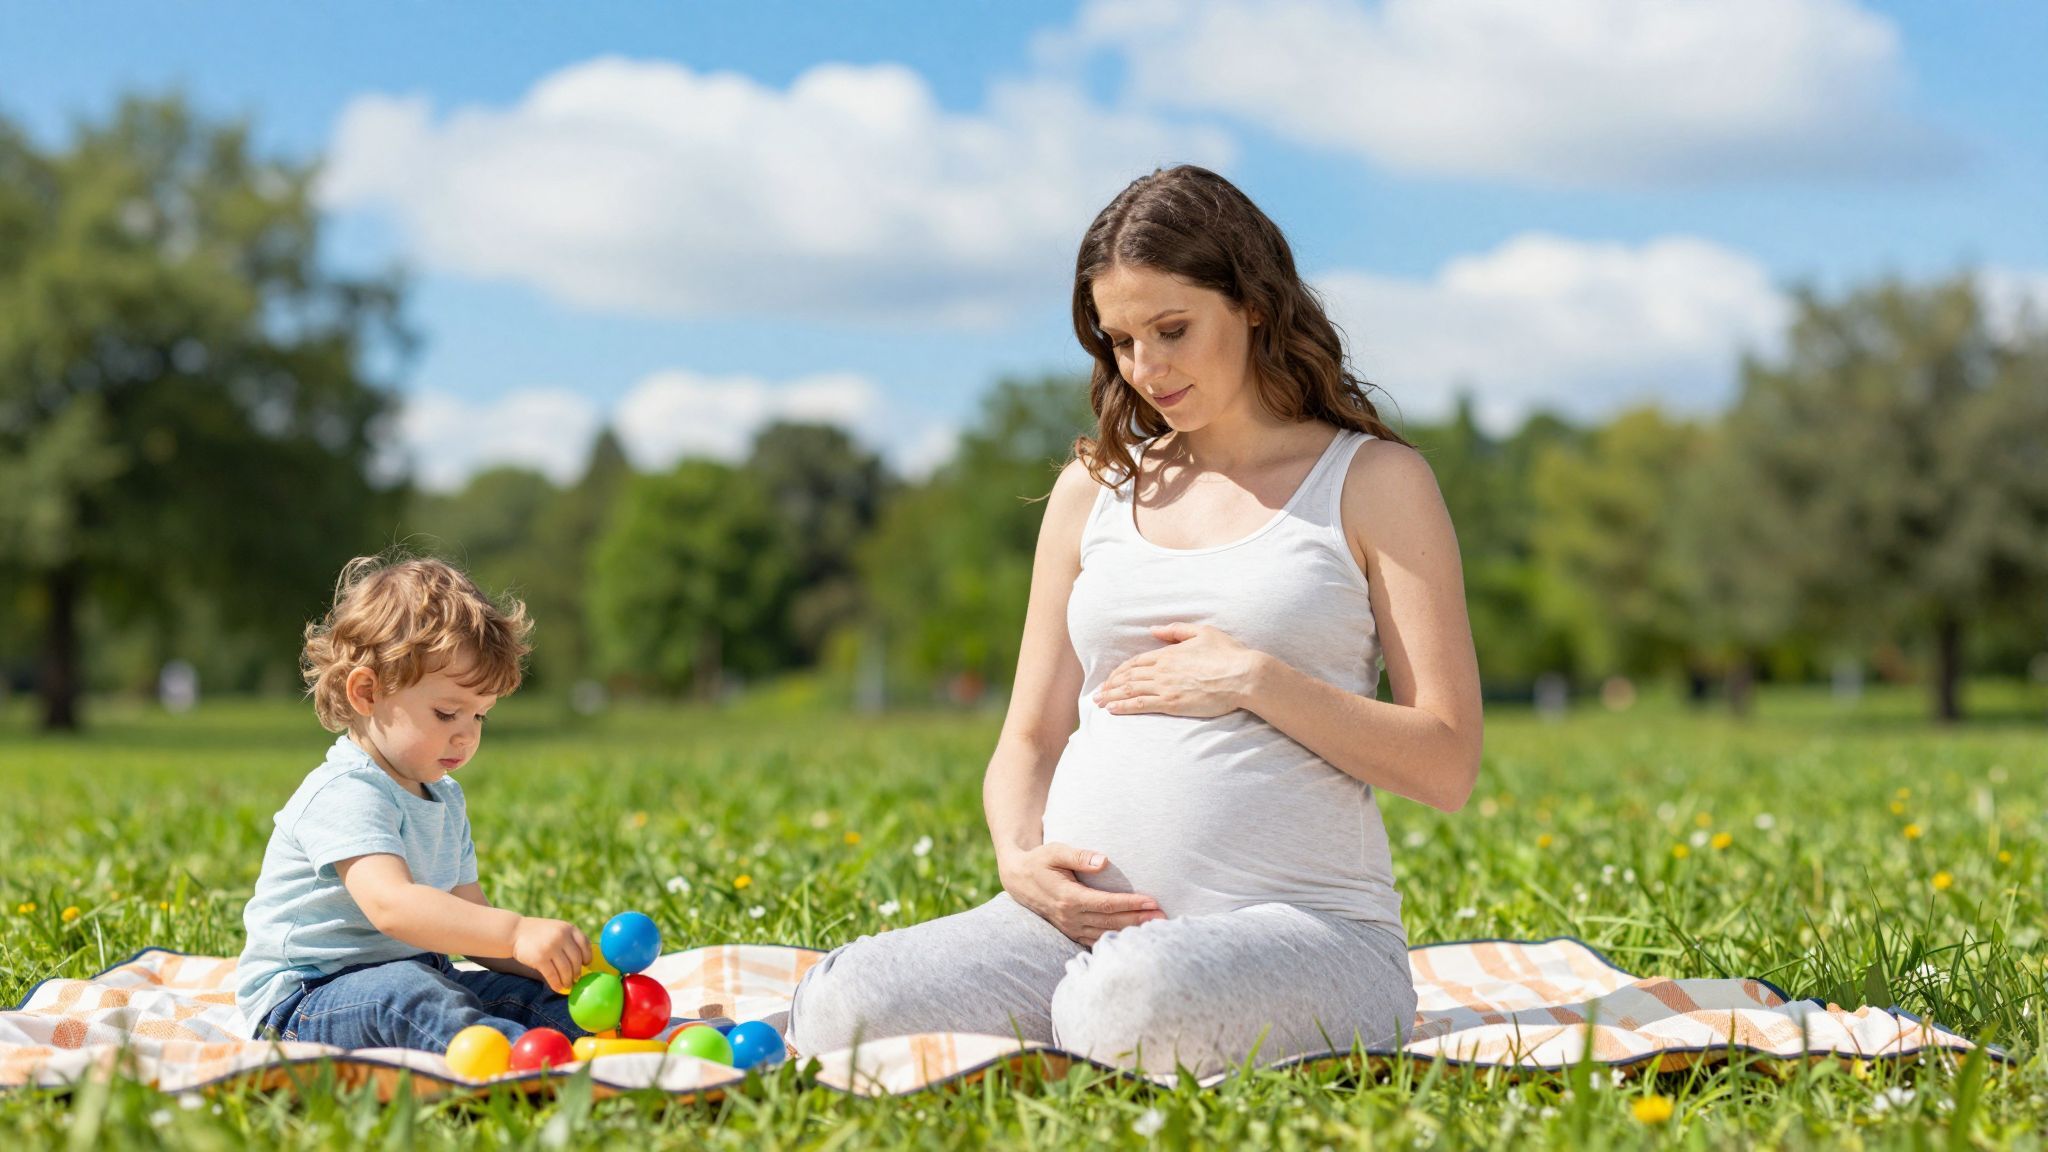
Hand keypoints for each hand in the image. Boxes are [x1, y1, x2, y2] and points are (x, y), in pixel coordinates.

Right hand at [512, 917, 592, 993]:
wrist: (514, 932)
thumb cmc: (538, 934)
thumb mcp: (557, 929)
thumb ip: (569, 940)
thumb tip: (583, 962)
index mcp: (568, 928)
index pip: (584, 944)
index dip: (587, 956)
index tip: (585, 964)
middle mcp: (561, 936)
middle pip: (576, 960)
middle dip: (577, 972)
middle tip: (576, 979)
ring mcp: (551, 947)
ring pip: (565, 970)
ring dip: (567, 981)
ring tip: (567, 985)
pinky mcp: (540, 958)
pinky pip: (552, 976)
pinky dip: (556, 984)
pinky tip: (557, 988)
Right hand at [999, 842, 1163, 946]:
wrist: (1019, 879)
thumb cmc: (1040, 861)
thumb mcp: (1055, 851)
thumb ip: (1079, 856)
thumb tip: (1104, 861)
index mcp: (1068, 898)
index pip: (1106, 904)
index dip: (1130, 904)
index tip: (1152, 901)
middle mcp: (1070, 917)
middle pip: (1110, 922)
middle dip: (1138, 920)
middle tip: (1164, 918)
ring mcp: (1070, 927)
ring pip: (1105, 934)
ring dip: (1131, 932)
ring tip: (1155, 928)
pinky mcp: (1071, 931)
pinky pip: (1096, 940)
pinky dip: (1115, 940)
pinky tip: (1133, 938)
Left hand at [1093, 623, 1261, 718]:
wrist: (1243, 675)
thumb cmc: (1228, 653)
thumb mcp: (1202, 632)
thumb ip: (1176, 630)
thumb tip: (1154, 629)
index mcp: (1169, 653)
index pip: (1136, 662)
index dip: (1120, 671)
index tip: (1112, 678)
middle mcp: (1162, 669)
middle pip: (1128, 677)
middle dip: (1111, 685)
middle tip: (1099, 693)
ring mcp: (1166, 687)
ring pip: (1130, 691)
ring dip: (1112, 697)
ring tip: (1099, 703)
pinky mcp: (1172, 703)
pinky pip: (1141, 705)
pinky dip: (1124, 707)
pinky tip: (1112, 711)